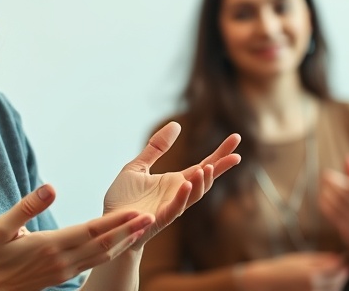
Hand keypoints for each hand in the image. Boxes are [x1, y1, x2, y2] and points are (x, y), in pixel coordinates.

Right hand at [0, 184, 153, 290]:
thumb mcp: (1, 227)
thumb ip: (28, 206)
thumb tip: (51, 187)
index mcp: (50, 245)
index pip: (91, 230)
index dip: (116, 220)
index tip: (136, 210)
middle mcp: (62, 260)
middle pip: (104, 244)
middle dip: (129, 230)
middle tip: (152, 217)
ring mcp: (63, 271)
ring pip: (102, 256)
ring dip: (124, 242)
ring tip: (142, 229)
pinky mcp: (61, 276)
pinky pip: (93, 264)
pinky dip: (110, 253)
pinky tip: (118, 245)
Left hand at [102, 121, 240, 247]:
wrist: (111, 223)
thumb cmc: (123, 198)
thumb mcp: (138, 166)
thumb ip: (156, 148)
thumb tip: (176, 124)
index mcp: (175, 181)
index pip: (203, 165)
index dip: (220, 153)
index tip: (236, 138)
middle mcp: (178, 194)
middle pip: (205, 179)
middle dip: (221, 168)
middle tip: (237, 155)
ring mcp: (171, 206)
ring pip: (194, 195)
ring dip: (202, 182)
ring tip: (206, 166)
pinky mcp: (160, 218)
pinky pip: (175, 207)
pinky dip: (183, 197)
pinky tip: (187, 184)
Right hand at [240, 251, 348, 290]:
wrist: (266, 283)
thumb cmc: (282, 268)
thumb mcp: (301, 259)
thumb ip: (322, 259)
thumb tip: (341, 258)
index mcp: (312, 273)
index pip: (337, 269)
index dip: (343, 264)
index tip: (345, 260)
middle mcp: (314, 287)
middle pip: (338, 281)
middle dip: (341, 274)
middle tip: (341, 267)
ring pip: (334, 290)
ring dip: (337, 283)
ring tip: (330, 276)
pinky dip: (328, 289)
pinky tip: (324, 284)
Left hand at [318, 154, 348, 258]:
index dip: (339, 180)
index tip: (327, 173)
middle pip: (344, 196)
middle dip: (331, 185)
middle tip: (323, 176)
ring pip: (336, 205)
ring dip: (326, 193)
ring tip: (323, 186)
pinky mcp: (345, 227)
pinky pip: (331, 214)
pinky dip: (325, 204)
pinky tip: (322, 196)